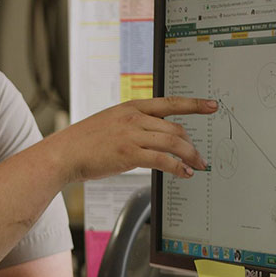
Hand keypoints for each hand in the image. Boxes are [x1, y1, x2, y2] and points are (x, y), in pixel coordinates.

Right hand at [49, 96, 215, 181]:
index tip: (211, 105)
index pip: (169, 102)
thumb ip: (132, 124)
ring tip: (197, 166)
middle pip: (175, 128)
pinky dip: (177, 167)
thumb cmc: (84, 141)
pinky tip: (183, 173)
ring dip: (190, 156)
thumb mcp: (110, 122)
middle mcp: (134, 118)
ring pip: (173, 142)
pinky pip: (162, 160)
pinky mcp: (129, 154)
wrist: (64, 153)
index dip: (194, 104)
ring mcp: (132, 135)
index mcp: (130, 107)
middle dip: (192, 144)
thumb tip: (153, 136)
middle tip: (199, 157)